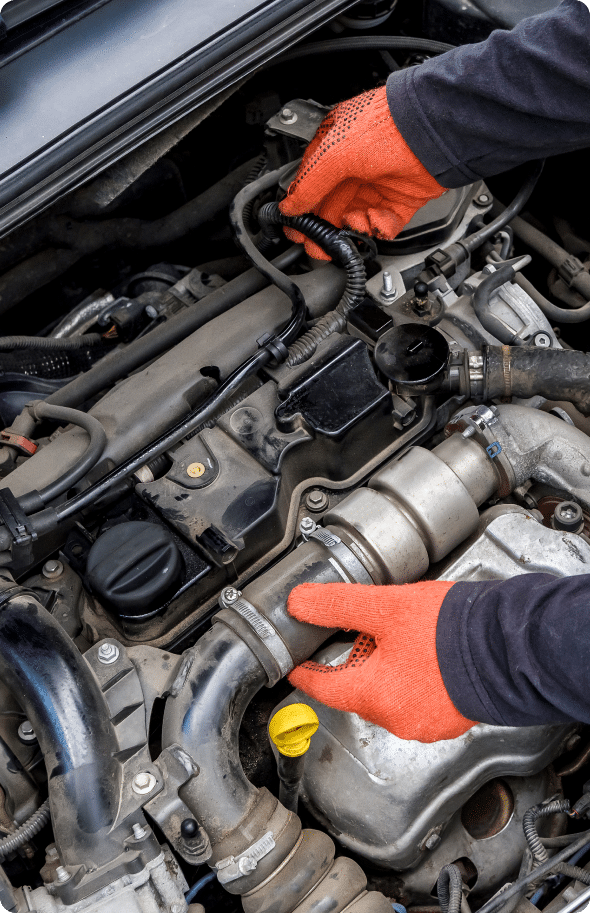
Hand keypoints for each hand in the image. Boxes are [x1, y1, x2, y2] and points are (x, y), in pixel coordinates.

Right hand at [278, 85, 445, 259]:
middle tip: (317, 245)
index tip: (296, 229)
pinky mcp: (400, 201)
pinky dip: (378, 228)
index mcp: (334, 149)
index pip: (311, 186)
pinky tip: (376, 221)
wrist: (429, 131)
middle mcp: (354, 168)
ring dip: (351, 228)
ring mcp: (377, 185)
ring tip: (353, 225)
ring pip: (355, 220)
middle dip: (323, 229)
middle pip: (331, 208)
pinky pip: (383, 225)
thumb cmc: (384, 126)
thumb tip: (289, 205)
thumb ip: (309, 183)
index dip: (302, 209)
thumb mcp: (334, 153)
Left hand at [287, 581, 474, 742]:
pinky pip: (423, 699)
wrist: (510, 645)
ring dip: (389, 671)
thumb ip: (338, 605)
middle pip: (360, 691)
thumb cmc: (451, 631)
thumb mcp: (384, 607)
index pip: (324, 689)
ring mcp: (431, 723)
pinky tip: (427, 653)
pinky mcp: (456, 716)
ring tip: (400, 636)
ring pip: (394, 695)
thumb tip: (300, 603)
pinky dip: (416, 679)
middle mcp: (400, 720)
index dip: (308, 674)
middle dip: (355, 664)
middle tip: (357, 634)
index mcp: (375, 697)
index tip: (298, 668)